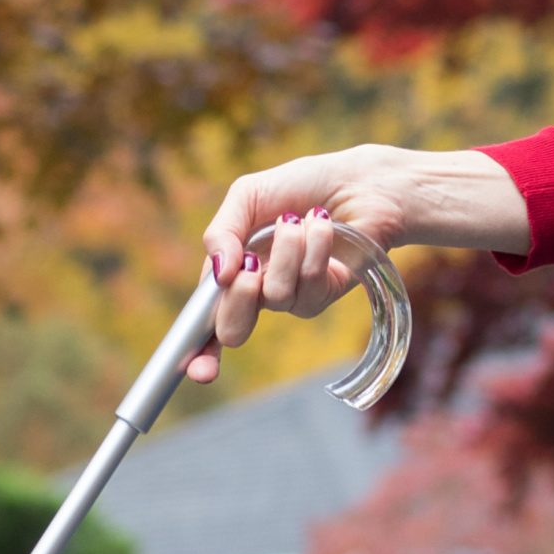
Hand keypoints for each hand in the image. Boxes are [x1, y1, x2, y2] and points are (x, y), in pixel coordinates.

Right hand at [186, 145, 529, 382]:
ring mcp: (292, 296)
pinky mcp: (325, 294)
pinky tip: (323, 226)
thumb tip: (219, 274)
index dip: (199, 352)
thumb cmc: (299, 186)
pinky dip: (313, 250)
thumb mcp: (247, 197)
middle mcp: (257, 290)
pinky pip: (309, 287)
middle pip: (234, 328)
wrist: (354, 181)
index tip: (199, 371)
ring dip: (285, 252)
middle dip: (239, 302)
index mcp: (231, 270)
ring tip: (296, 220)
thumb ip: (221, 232)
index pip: (206, 320)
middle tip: (249, 272)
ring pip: (275, 297)